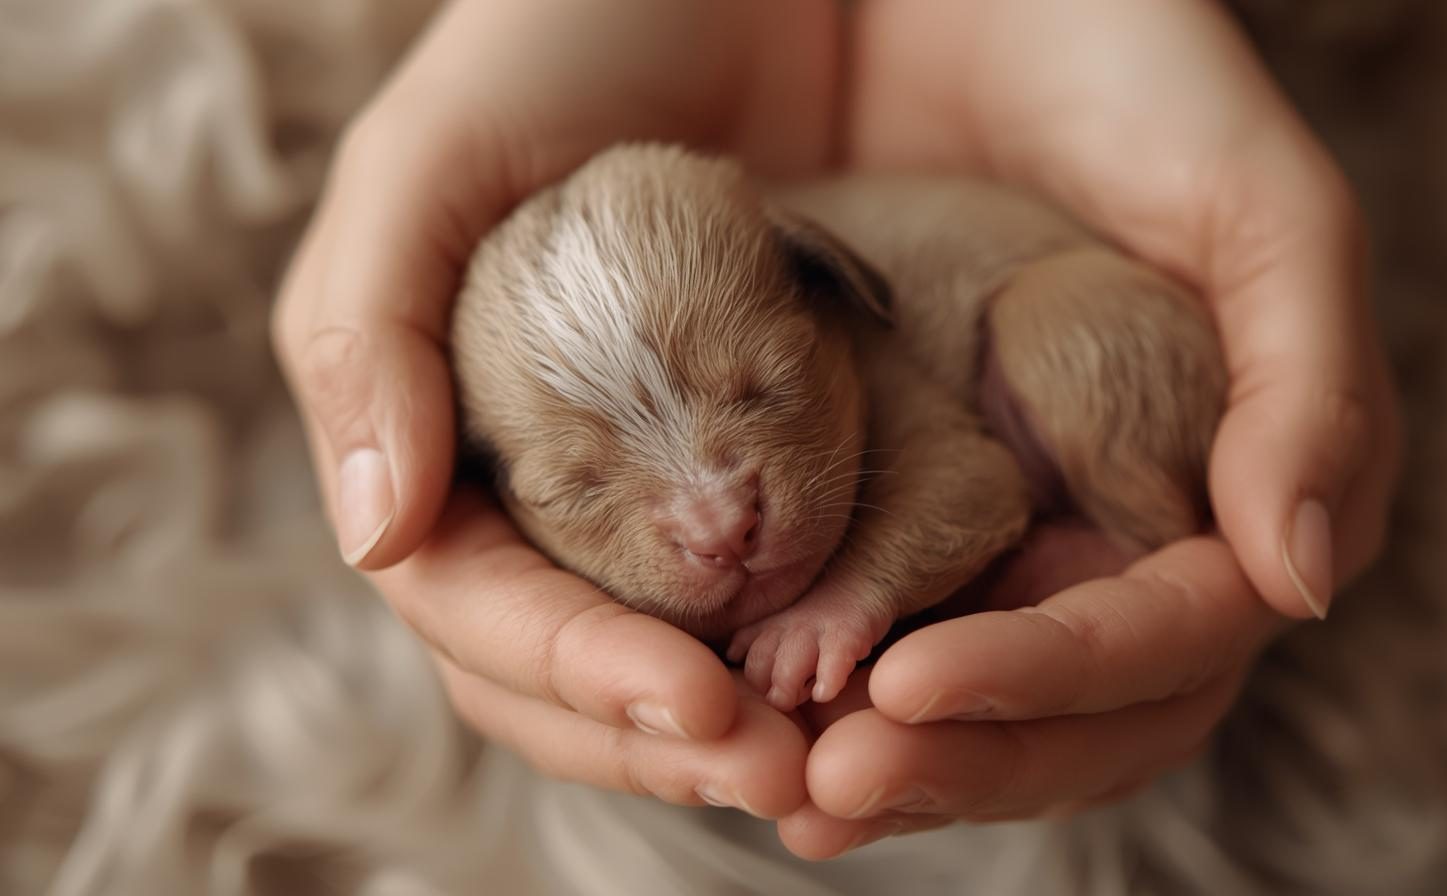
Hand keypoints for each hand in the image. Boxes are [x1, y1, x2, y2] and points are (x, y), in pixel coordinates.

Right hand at [270, 0, 843, 815]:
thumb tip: (372, 540)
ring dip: (744, 724)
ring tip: (836, 759)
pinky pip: (776, 574)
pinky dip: (814, 641)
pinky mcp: (757, 446)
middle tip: (785, 772)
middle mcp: (541, 477)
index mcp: (440, 433)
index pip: (480, 609)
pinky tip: (878, 670)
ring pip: (672, 650)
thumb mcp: (433, 155)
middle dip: (664, 737)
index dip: (575, 675)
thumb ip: (368, 330)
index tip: (694, 706)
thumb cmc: (561, 31)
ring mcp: (649, 472)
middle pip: (573, 669)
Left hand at [780, 0, 1402, 856]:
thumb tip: (1303, 583)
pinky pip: (860, 610)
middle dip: (956, 758)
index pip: (1161, 640)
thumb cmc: (1115, 51)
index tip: (919, 687)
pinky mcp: (886, 474)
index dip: (1055, 682)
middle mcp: (1100, 511)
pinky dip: (810, 673)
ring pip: (963, 694)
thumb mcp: (1247, 197)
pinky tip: (734, 711)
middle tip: (829, 783)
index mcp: (1205, 473)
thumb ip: (1309, 379)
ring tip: (778, 781)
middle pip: (1064, 711)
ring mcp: (996, 501)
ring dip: (880, 756)